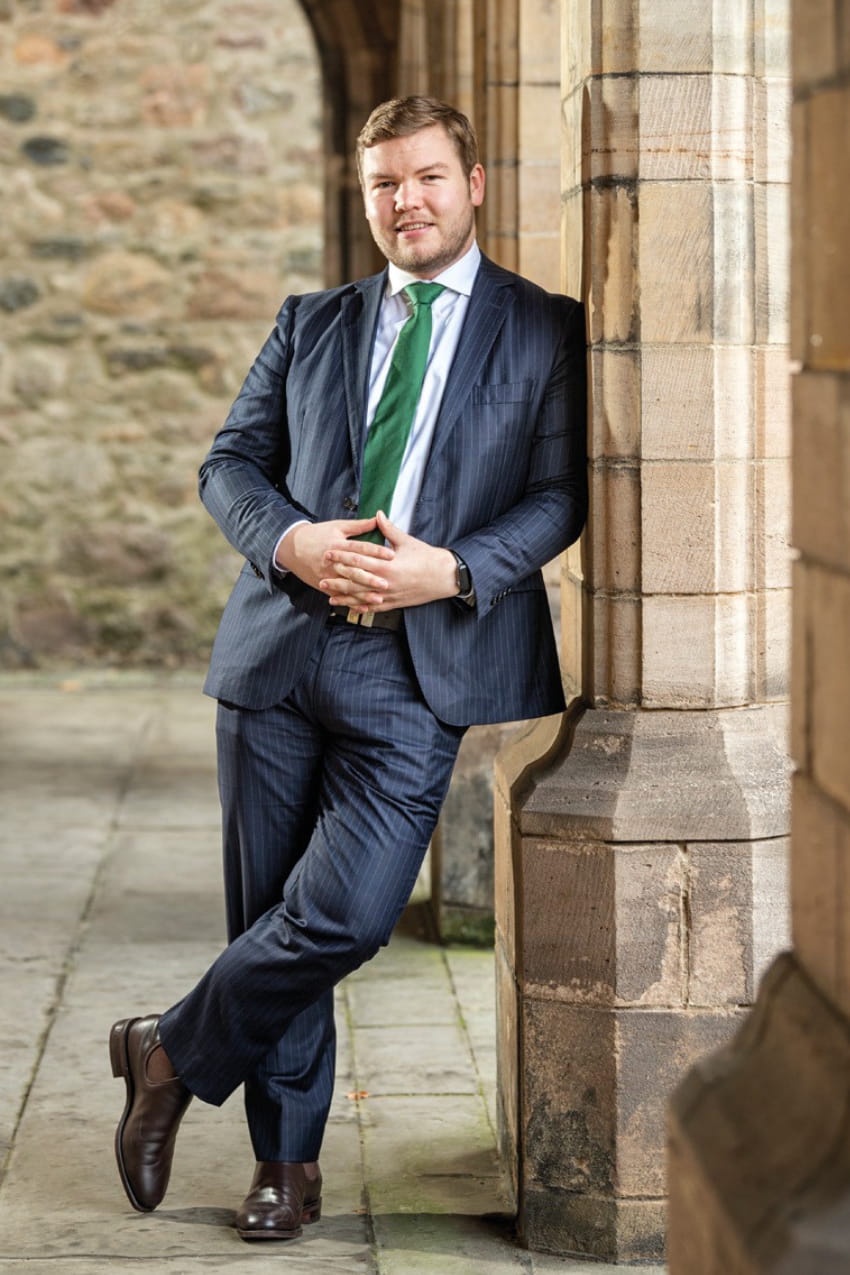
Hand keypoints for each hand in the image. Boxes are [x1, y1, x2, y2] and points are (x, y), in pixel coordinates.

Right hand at [276, 518, 393, 605]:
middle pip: (353, 570)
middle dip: (370, 578)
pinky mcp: (323, 585)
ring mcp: (327, 575)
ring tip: (378, 599)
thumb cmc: (317, 535)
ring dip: (363, 594)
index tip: (391, 555)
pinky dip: (351, 603)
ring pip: (347, 586)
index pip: (359, 548)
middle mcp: (332, 561)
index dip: (376, 551)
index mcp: (337, 544)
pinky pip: (339, 596)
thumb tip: (377, 519)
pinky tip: (363, 608)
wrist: (292, 548)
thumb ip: (358, 526)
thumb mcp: (336, 526)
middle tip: (386, 583)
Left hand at [319, 511, 456, 610]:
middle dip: (337, 577)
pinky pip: (373, 607)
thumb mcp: (407, 541)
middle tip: (322, 573)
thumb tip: (378, 513)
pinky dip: (360, 607)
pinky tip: (349, 608)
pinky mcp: (394, 603)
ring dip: (344, 596)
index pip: (359, 559)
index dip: (342, 556)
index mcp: (387, 565)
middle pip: (355, 580)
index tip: (329, 552)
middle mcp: (386, 582)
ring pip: (361, 597)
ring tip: (328, 595)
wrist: (444, 577)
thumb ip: (389, 529)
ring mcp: (389, 595)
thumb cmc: (427, 557)